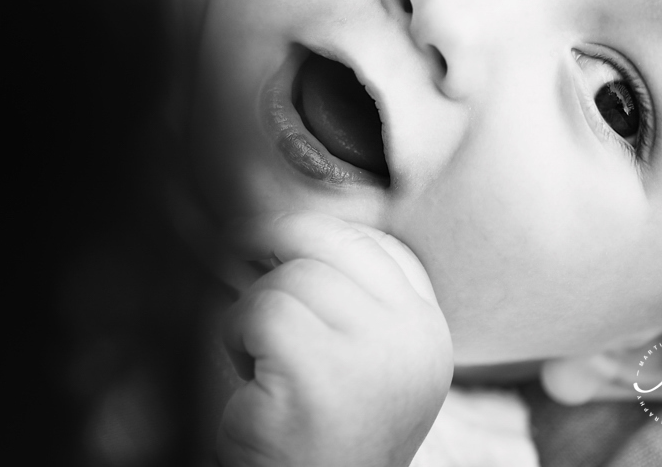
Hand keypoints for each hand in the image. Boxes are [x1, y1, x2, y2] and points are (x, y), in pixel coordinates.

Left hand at [217, 212, 452, 466]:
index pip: (378, 245)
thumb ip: (343, 298)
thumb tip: (277, 228)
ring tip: (260, 362)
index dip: (317, 235)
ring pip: (289, 277)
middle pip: (327, 241)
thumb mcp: (356, 358)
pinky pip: (261, 312)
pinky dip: (237, 337)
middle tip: (234, 245)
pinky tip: (251, 379)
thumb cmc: (318, 432)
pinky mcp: (322, 372)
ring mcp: (374, 352)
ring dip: (252, 312)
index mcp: (427, 331)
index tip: (278, 246)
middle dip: (272, 238)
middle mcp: (413, 336)